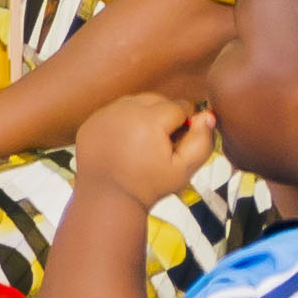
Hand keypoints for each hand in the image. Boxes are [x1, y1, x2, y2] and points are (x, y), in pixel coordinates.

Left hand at [74, 92, 217, 210]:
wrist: (109, 198)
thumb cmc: (149, 185)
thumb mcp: (185, 168)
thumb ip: (201, 141)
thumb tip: (206, 115)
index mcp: (149, 119)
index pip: (180, 106)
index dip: (184, 125)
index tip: (177, 144)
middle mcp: (124, 110)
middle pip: (157, 100)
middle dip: (165, 117)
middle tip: (161, 144)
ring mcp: (104, 114)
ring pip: (136, 102)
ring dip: (144, 116)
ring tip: (144, 144)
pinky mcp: (91, 121)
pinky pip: (115, 111)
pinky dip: (123, 122)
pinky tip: (125, 144)